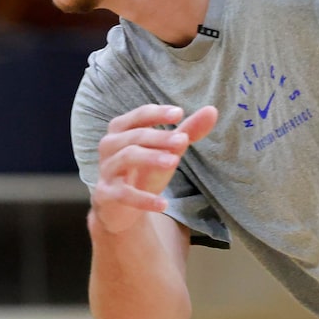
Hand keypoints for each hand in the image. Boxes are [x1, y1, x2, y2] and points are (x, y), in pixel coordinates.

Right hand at [91, 104, 217, 233]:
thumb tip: (212, 110)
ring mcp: (106, 170)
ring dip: (151, 157)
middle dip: (159, 137)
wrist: (119, 208)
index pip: (139, 116)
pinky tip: (164, 204)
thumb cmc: (143, 171)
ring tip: (174, 161)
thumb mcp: (166, 151)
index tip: (180, 113)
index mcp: (121, 130)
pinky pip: (124, 194)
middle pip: (134, 136)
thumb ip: (187, 132)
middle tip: (183, 141)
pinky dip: (143, 199)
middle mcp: (110, 146)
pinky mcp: (106, 195)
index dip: (158, 113)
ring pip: (127, 157)